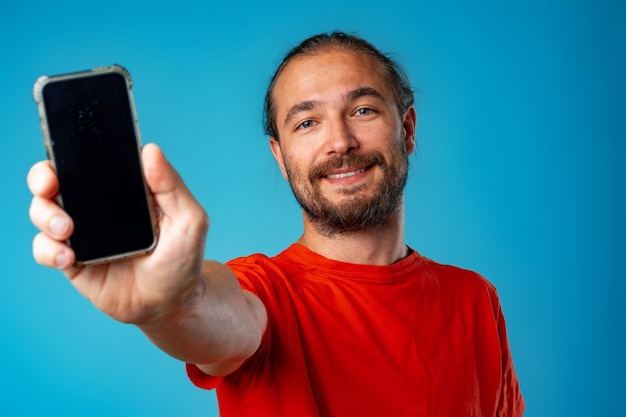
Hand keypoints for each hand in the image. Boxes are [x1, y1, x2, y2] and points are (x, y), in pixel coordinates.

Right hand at [27, 143, 209, 324]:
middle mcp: (98, 207)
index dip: (72, 152)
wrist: (170, 304)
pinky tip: (69, 258)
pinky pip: (44, 249)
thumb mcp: (189, 220)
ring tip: (66, 231)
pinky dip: (49, 250)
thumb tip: (151, 151)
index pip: (92, 161)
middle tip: (50, 186)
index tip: (67, 153)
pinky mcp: (72, 260)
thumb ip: (172, 186)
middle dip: (42, 178)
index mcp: (124, 189)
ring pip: (42, 211)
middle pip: (54, 180)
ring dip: (45, 215)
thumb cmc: (182, 259)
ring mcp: (83, 233)